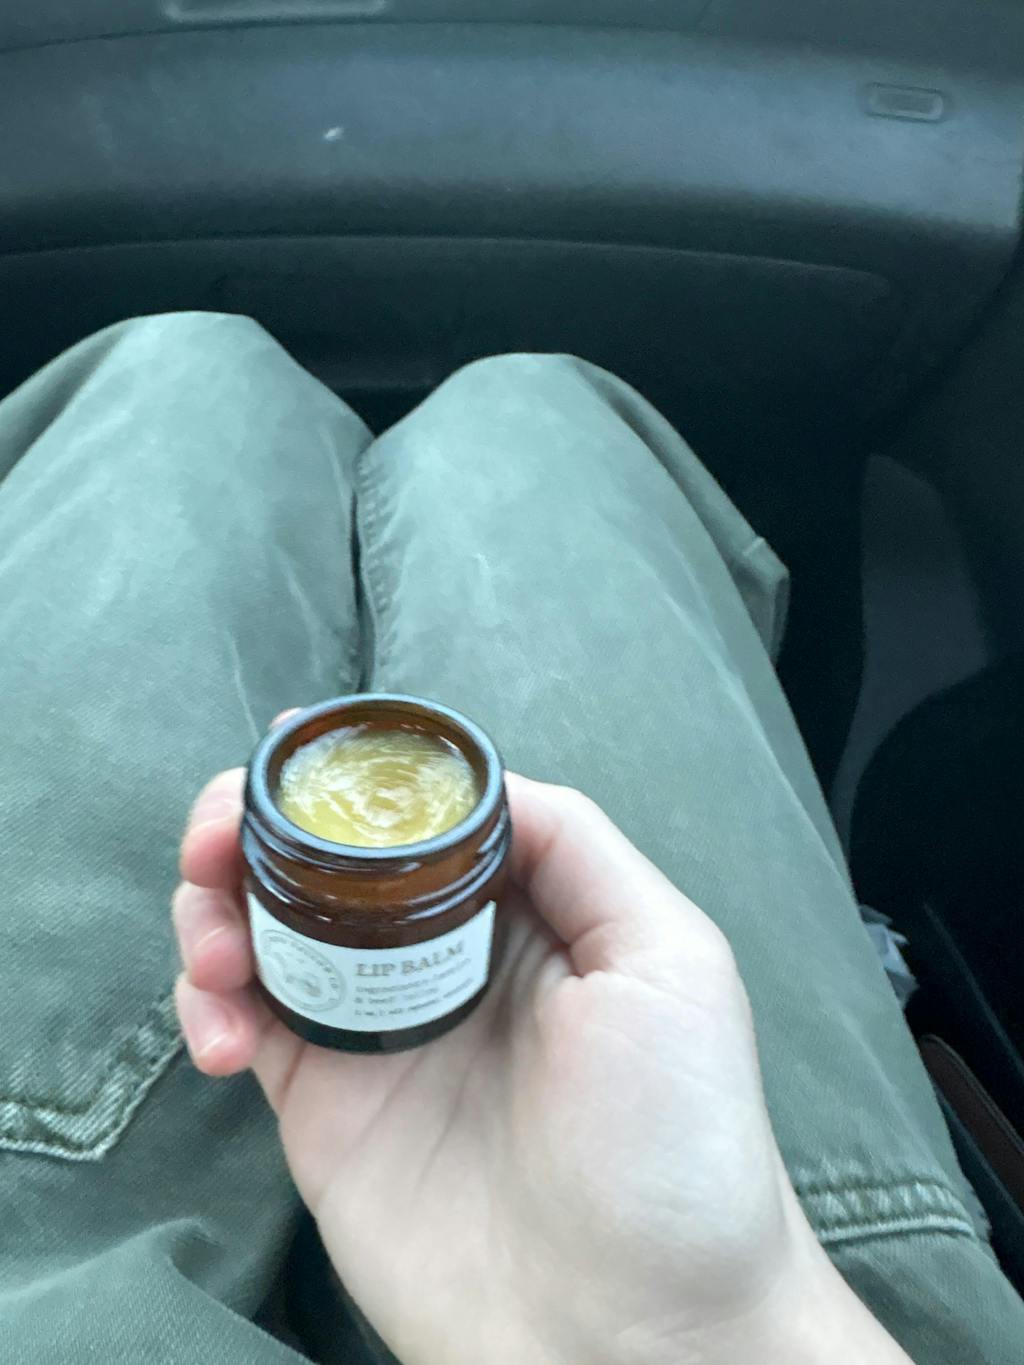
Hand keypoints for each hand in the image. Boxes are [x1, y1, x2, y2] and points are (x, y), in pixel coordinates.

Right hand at [173, 763, 908, 1364]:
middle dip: (259, 828)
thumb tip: (486, 783)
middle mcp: (442, 956)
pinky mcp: (322, 1103)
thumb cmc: (675, 1141)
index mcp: (521, 909)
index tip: (295, 756)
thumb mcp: (669, 961)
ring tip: (215, 947)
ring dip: (212, 908)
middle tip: (219, 840)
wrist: (632, 1330)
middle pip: (325, 860)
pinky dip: (204, 1004)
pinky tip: (219, 1034)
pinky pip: (239, 1022)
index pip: (418, 817)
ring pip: (265, 928)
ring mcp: (376, 1029)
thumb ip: (579, 849)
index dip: (354, 779)